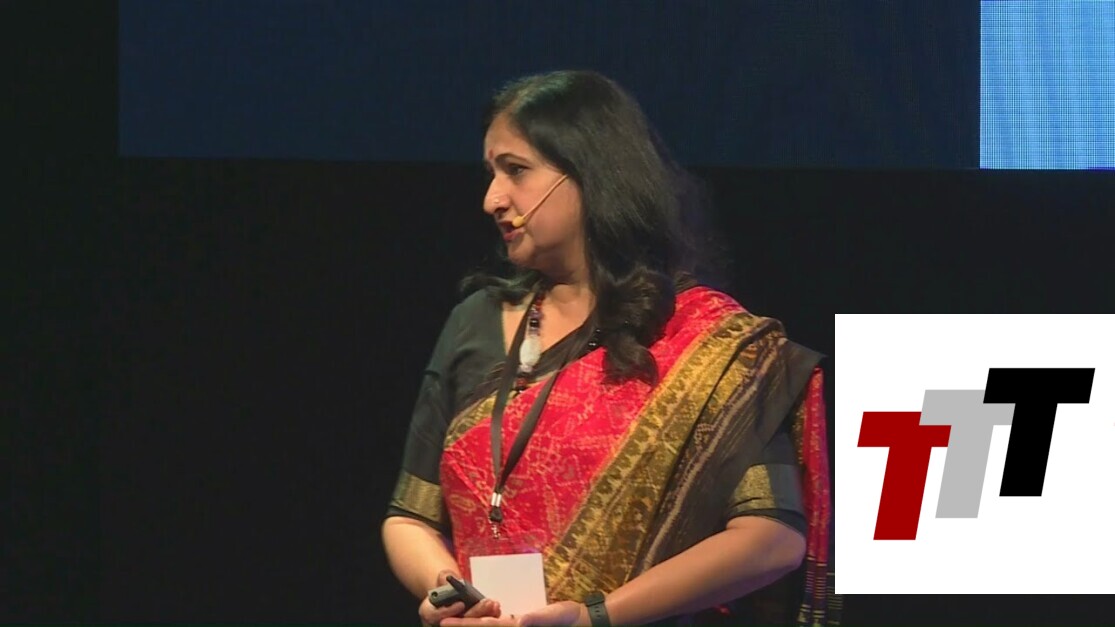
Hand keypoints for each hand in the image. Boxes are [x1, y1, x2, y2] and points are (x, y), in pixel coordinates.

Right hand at [418, 570, 501, 626]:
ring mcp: (456, 624)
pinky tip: (496, 607)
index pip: (435, 616)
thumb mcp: (442, 580)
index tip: (461, 604)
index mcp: (429, 614)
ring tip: (493, 604)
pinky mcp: (469, 624)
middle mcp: (441, 623)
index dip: (448, 611)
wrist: (450, 596)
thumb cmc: (445, 588)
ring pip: (470, 624)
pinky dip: (489, 616)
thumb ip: (444, 577)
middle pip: (458, 622)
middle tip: (485, 603)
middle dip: (474, 613)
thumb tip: (447, 576)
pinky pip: (479, 624)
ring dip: (484, 615)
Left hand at [441, 599, 582, 626]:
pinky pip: (499, 624)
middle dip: (462, 626)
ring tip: (453, 620)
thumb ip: (538, 618)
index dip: (464, 626)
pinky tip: (480, 618)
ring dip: (473, 623)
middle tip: (440, 622)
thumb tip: (520, 622)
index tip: (444, 624)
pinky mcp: (522, 625)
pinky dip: (487, 621)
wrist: (583, 621)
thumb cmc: (570, 618)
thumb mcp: (556, 615)